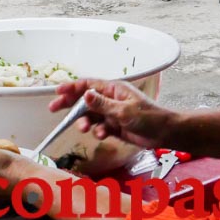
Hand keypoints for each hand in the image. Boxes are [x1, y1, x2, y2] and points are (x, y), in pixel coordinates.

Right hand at [50, 79, 175, 149]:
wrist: (166, 134)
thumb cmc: (149, 118)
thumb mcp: (124, 111)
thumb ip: (102, 105)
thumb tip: (85, 94)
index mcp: (113, 89)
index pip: (87, 85)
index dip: (71, 87)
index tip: (57, 92)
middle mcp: (110, 99)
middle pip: (84, 99)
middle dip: (69, 104)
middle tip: (54, 109)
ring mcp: (111, 113)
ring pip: (90, 115)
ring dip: (84, 121)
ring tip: (84, 129)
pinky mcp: (114, 126)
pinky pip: (99, 127)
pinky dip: (97, 131)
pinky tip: (102, 135)